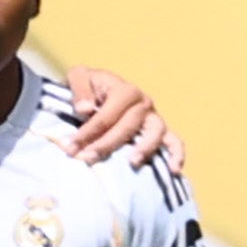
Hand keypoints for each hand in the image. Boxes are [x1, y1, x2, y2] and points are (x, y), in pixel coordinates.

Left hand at [62, 65, 182, 169]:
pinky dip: (177, 154)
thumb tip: (85, 109)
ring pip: (155, 133)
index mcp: (125, 90)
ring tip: (132, 162)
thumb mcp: (79, 77)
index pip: (106, 116)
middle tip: (86, 158)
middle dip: (106, 144)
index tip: (70, 147)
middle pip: (128, 127)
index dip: (87, 133)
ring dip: (145, 148)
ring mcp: (154, 117)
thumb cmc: (90, 86)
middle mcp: (143, 102)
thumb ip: (80, 89)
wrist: (101, 89)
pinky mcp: (160, 131)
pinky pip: (174, 141)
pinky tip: (173, 170)